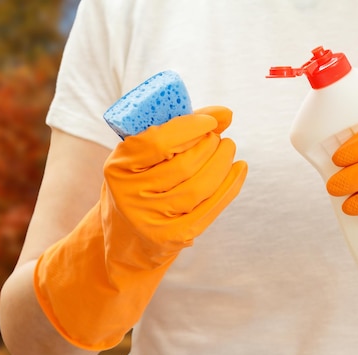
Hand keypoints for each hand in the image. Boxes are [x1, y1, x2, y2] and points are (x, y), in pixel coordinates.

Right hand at [103, 106, 246, 266]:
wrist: (128, 234)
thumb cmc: (141, 182)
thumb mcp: (143, 155)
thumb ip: (178, 128)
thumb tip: (225, 114)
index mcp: (118, 167)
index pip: (158, 142)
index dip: (190, 128)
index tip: (211, 121)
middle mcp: (130, 195)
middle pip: (184, 165)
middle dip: (210, 146)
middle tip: (220, 137)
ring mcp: (151, 220)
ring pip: (199, 187)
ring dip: (222, 163)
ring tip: (228, 149)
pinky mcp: (172, 236)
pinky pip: (209, 208)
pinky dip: (230, 186)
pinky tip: (239, 169)